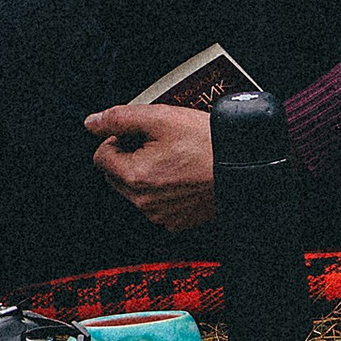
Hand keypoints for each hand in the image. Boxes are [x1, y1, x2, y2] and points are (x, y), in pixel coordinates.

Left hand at [85, 100, 216, 231]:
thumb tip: (91, 123)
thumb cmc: (208, 143)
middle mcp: (146, 203)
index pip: (101, 156)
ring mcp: (164, 215)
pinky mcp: (180, 221)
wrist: (248, 167)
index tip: (139, 134)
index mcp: (135, 177)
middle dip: (128, 157)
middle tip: (158, 144)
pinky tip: (184, 175)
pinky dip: (163, 189)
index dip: (117, 139)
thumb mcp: (159, 118)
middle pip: (115, 174)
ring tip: (175, 158)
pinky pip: (157, 203)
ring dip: (146, 173)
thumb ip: (119, 119)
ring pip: (136, 189)